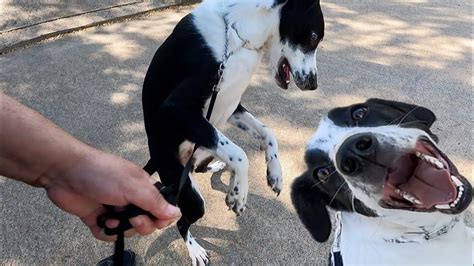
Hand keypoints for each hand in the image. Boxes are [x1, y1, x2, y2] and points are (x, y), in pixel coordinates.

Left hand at [42, 148, 180, 240]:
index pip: (161, 209)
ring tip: (111, 217)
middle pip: (147, 223)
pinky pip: (108, 234)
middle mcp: (131, 199)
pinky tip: (101, 221)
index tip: (155, 219)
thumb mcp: (133, 187)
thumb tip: (176, 212)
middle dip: (141, 225)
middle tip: (132, 218)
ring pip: (128, 230)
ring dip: (121, 228)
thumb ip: (155, 202)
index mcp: (143, 188)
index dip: (160, 218)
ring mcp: (115, 208)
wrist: (65, 172)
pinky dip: (105, 231)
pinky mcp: (98, 217)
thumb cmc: (100, 172)